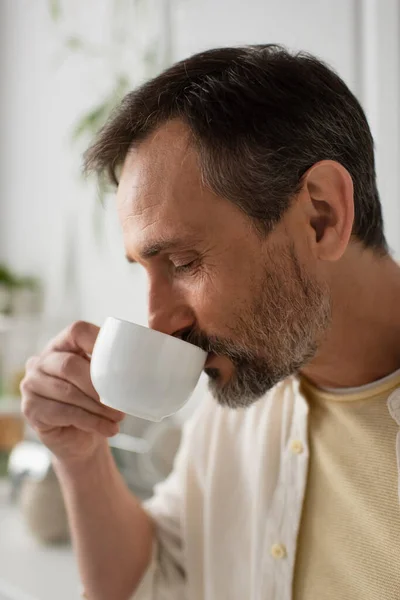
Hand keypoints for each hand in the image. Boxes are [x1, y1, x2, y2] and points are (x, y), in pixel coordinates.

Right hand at [21, 321, 124, 463]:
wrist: (80, 440)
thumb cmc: (95, 404)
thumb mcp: (104, 380)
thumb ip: (116, 364)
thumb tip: (149, 357)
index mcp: (62, 345)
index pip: (78, 331)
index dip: (98, 341)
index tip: (120, 361)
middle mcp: (41, 361)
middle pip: (70, 365)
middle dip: (99, 386)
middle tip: (120, 404)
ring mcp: (31, 384)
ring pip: (67, 392)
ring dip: (97, 407)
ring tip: (118, 419)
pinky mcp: (30, 409)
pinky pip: (62, 413)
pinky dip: (90, 421)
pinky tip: (107, 428)